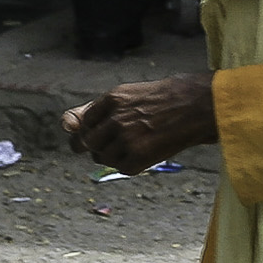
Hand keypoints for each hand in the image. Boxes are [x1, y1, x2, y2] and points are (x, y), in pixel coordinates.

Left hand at [62, 73, 216, 174]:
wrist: (197, 108)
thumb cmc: (161, 99)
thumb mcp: (126, 95)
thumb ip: (93, 109)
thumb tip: (65, 123)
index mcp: (112, 99)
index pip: (82, 122)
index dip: (89, 129)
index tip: (100, 130)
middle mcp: (116, 119)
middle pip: (86, 142)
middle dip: (94, 145)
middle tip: (113, 141)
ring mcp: (127, 139)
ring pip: (100, 157)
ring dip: (110, 155)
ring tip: (132, 145)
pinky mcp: (138, 158)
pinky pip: (119, 168)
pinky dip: (126, 164)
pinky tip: (141, 153)